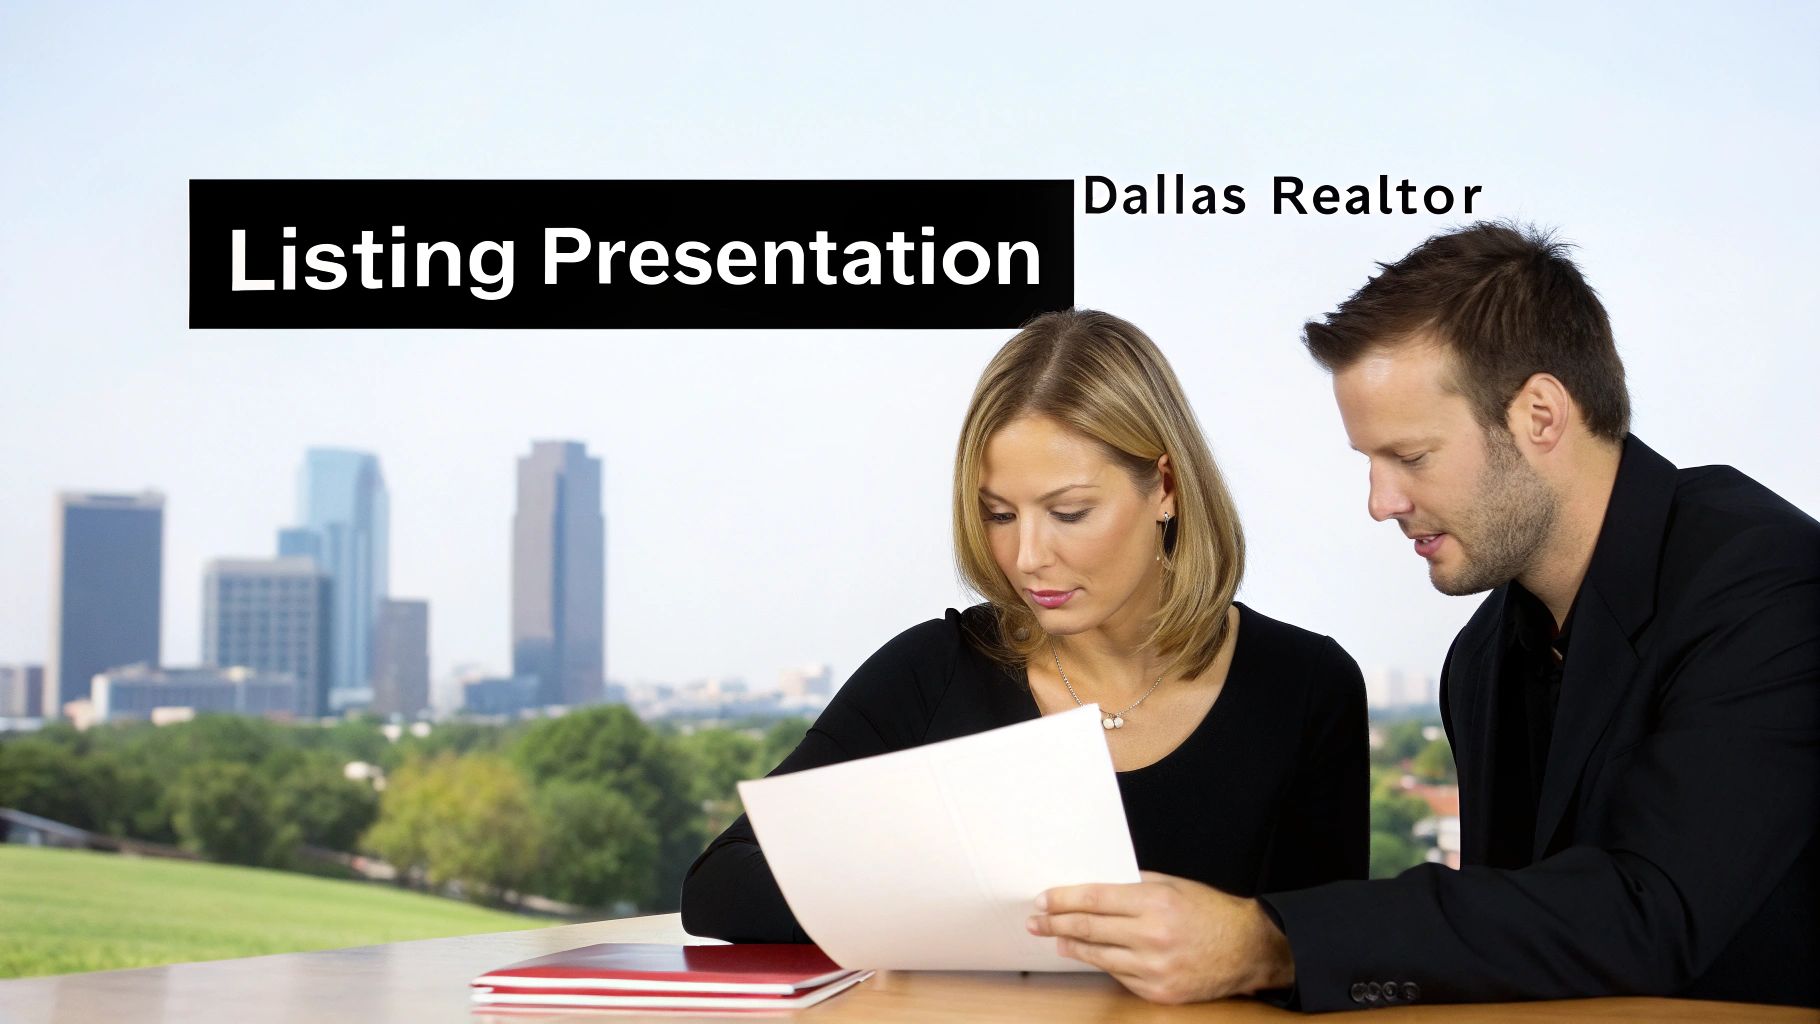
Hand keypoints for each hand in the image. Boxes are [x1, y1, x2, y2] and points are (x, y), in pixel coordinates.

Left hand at [1027, 871, 1294, 1003]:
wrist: (1249, 949)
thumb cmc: (1211, 912)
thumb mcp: (1174, 884)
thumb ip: (1134, 884)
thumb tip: (1094, 883)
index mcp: (1155, 903)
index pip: (1095, 900)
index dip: (1063, 899)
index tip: (1043, 898)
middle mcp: (1152, 937)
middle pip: (1089, 928)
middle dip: (1056, 923)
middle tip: (1035, 920)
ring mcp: (1155, 968)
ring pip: (1098, 956)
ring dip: (1071, 945)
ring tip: (1054, 937)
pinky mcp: (1158, 991)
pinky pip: (1119, 975)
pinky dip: (1101, 963)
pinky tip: (1088, 954)